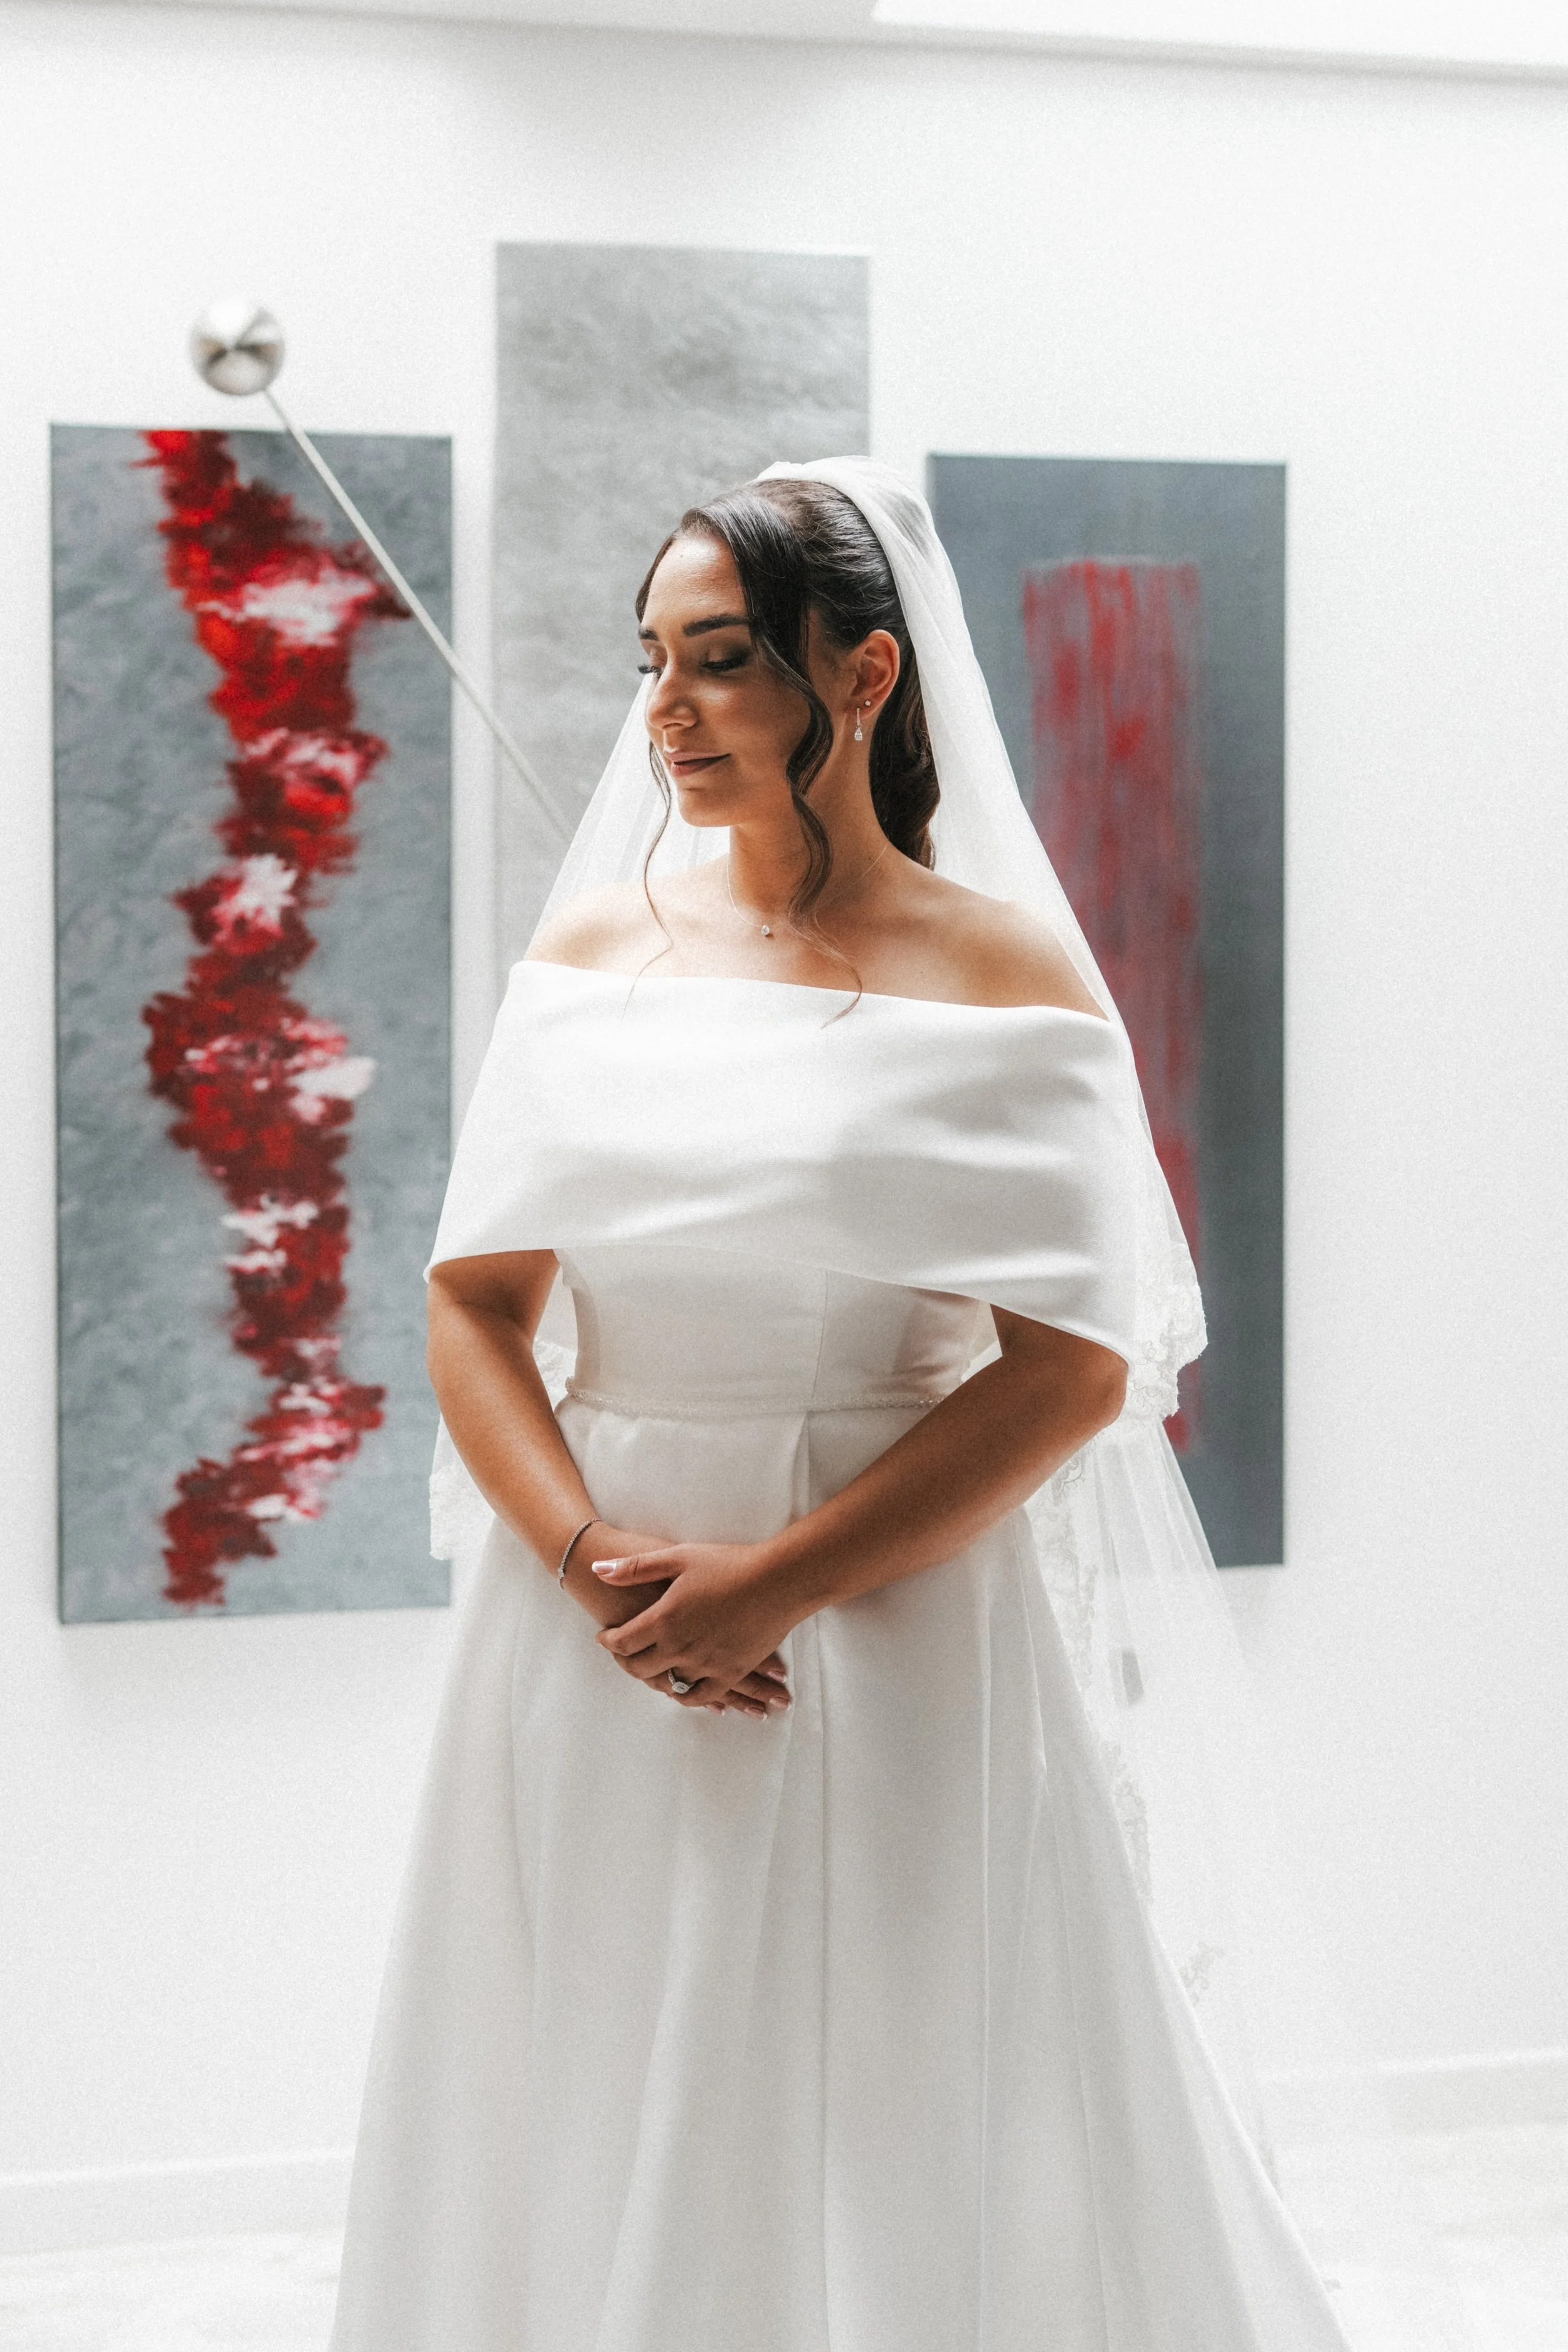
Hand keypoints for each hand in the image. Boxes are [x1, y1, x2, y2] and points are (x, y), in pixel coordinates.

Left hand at [592, 1541, 797, 1718]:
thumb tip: (597, 1571)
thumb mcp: (678, 1556)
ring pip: (669, 1684)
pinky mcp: (731, 1672)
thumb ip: (635, 1568)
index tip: (605, 1637)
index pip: (623, 1641)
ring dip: (654, 1679)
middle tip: (622, 1655)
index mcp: (665, 1619)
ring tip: (651, 1671)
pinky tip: (683, 1690)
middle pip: (641, 1667)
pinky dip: (688, 1697)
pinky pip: (702, 1695)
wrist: (779, 1580)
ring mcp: (706, 1664)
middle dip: (626, 1662)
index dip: (609, 1641)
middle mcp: (681, 1647)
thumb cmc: (729, 1563)